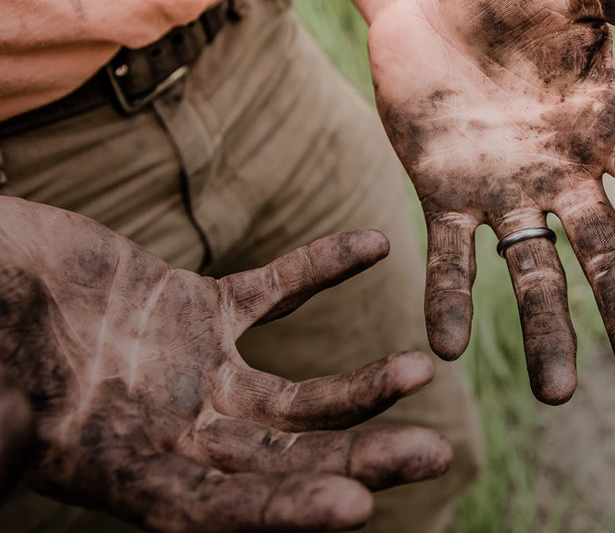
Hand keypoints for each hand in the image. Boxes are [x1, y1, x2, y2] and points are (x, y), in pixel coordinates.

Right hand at [0, 197, 450, 531]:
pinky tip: (374, 244)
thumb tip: (12, 451)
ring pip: (295, 394)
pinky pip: (274, 290)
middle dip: (357, 459)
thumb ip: (3, 430)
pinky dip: (320, 268)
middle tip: (435, 456)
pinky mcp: (201, 310)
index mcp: (121, 469)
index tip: (356, 509)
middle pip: (282, 460)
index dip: (281, 512)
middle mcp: (173, 432)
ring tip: (421, 370)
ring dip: (360, 385)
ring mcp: (195, 373)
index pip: (213, 509)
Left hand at [369, 0, 614, 403]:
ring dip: (544, 330)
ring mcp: (504, 188)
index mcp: (606, 124)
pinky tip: (446, 346)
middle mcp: (563, 171)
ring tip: (555, 395)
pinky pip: (448, 253)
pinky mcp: (442, 191)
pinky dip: (449, 296)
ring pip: (531, 270)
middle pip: (606, 254)